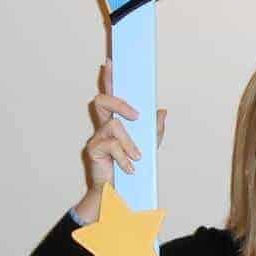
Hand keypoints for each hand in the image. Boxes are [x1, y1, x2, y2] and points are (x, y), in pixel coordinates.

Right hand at [74, 60, 166, 221]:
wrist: (119, 193)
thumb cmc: (131, 168)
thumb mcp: (149, 147)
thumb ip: (154, 129)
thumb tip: (162, 111)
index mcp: (116, 122)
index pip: (111, 95)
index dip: (109, 79)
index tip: (110, 62)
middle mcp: (103, 126)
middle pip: (103, 101)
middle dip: (120, 103)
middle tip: (137, 116)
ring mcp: (97, 137)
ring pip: (113, 126)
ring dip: (129, 143)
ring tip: (138, 158)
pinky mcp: (93, 150)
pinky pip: (111, 146)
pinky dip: (124, 157)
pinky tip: (130, 168)